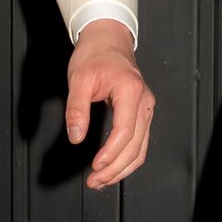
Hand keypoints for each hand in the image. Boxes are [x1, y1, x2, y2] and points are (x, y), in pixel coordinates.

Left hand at [66, 24, 153, 188]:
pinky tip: (112, 168)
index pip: (125, 132)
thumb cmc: (95, 55)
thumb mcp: (79, 79)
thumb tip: (76, 137)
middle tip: (94, 181)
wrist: (108, 40)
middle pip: (135, 146)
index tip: (95, 166)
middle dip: (115, 169)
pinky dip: (127, 159)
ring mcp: (146, 109)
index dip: (110, 154)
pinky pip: (139, 142)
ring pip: (140, 149)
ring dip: (122, 169)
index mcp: (130, 91)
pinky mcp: (142, 113)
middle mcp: (144, 102)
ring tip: (101, 181)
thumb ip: (77, 109)